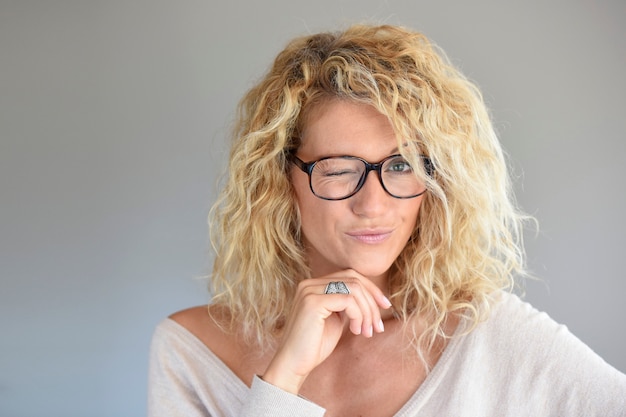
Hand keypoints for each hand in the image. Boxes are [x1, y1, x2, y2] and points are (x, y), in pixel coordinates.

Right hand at [261, 269, 391, 393]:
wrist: (293, 365)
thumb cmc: (314, 346)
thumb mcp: (336, 319)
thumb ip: (348, 304)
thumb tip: (372, 296)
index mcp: (314, 285)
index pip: (350, 275)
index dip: (371, 288)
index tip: (385, 306)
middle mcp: (310, 283)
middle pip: (354, 278)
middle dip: (372, 300)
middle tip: (378, 325)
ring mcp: (310, 291)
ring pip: (354, 288)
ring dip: (367, 311)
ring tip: (367, 332)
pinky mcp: (313, 302)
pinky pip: (348, 300)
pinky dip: (358, 315)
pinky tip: (356, 330)